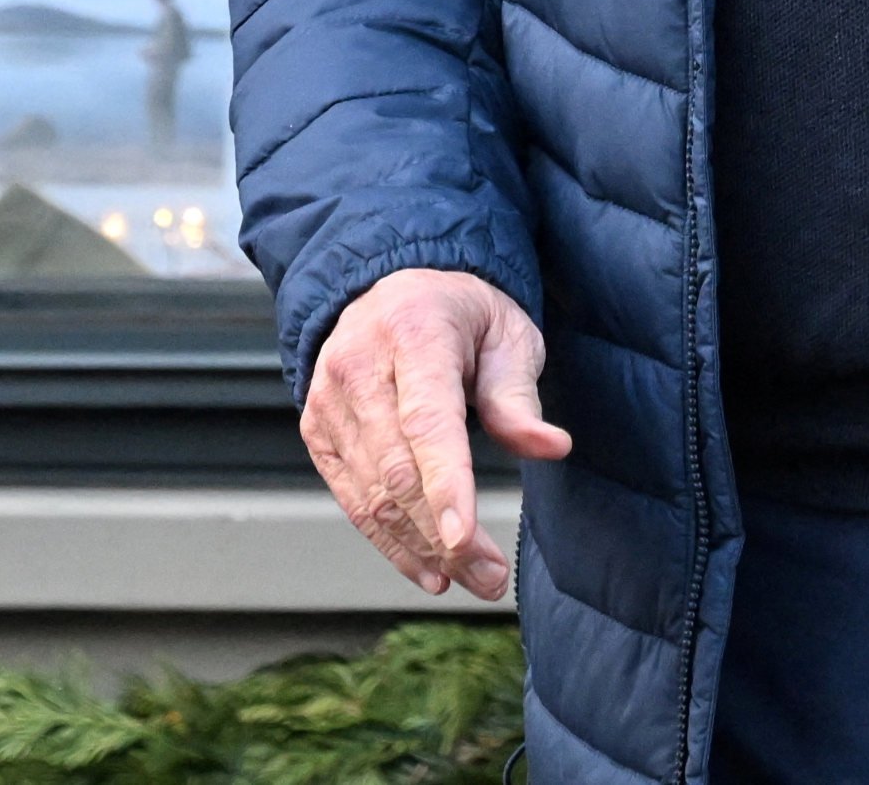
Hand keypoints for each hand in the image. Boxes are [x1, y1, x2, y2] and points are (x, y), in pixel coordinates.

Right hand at [301, 266, 573, 599]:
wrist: (390, 288)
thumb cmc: (462, 314)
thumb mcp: (507, 334)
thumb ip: (518, 395)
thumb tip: (550, 447)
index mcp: (413, 332)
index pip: (427, 421)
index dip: (446, 485)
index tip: (465, 539)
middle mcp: (359, 367)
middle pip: (398, 470)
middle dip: (444, 535)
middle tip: (491, 578)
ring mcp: (329, 401)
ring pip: (373, 495)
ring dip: (421, 549)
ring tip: (470, 580)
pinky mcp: (318, 431)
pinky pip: (352, 499)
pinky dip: (389, 542)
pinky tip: (428, 569)